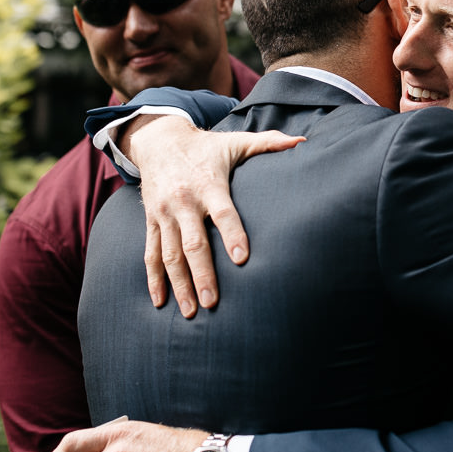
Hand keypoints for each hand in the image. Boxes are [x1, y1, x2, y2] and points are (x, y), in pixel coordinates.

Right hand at [121, 114, 303, 317]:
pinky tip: (160, 302)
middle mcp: (184, 201)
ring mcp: (164, 214)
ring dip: (179, 284)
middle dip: (202, 274)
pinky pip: (150, 253)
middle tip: (213, 302)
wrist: (158, 140)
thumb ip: (268, 143)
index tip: (242, 259)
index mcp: (209, 185)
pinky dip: (154, 279)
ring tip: (191, 311)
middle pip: (193, 243)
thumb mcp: (235, 141)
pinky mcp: (151, 221)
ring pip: (170, 254)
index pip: (223, 213)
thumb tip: (302, 141)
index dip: (233, 234)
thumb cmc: (206, 147)